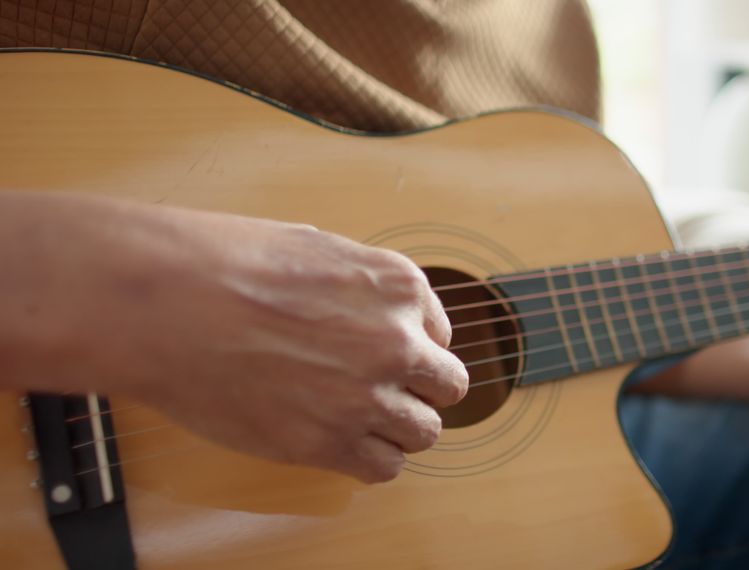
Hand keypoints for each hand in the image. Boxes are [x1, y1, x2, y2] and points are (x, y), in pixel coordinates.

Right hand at [1, 192, 467, 482]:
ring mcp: (367, 396)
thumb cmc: (226, 264)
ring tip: (356, 418)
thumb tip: (369, 308)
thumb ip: (360, 286)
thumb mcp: (314, 248)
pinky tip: (341, 443)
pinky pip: (384, 467)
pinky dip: (369, 459)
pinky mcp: (329, 443)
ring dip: (397, 427)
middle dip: (419, 388)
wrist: (168, 304)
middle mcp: (397, 342)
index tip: (384, 354)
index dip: (411, 346)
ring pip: (423, 432)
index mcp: (398, 287)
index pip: (439, 334)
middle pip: (446, 385)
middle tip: (381, 389)